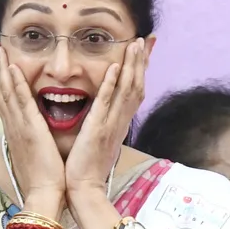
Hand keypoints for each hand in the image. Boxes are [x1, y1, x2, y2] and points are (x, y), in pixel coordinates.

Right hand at [0, 39, 65, 217]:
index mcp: (15, 129)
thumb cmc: (44, 177)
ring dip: (0, 67)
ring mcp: (18, 127)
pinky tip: (11, 68)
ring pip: (4, 91)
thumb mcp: (35, 150)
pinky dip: (14, 85)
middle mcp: (12, 125)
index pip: (3, 97)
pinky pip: (20, 103)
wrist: (44, 194)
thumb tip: (34, 125)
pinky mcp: (29, 130)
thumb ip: (33, 134)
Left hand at [64, 38, 147, 199]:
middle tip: (146, 38)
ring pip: (126, 90)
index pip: (133, 91)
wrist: (83, 190)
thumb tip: (102, 114)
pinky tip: (114, 67)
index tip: (144, 50)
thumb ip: (102, 125)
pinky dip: (112, 85)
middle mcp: (119, 122)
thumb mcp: (98, 141)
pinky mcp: (97, 131)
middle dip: (142, 61)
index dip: (140, 70)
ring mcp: (110, 125)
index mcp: (118, 124)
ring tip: (135, 43)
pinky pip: (106, 104)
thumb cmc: (85, 169)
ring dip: (132, 66)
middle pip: (136, 86)